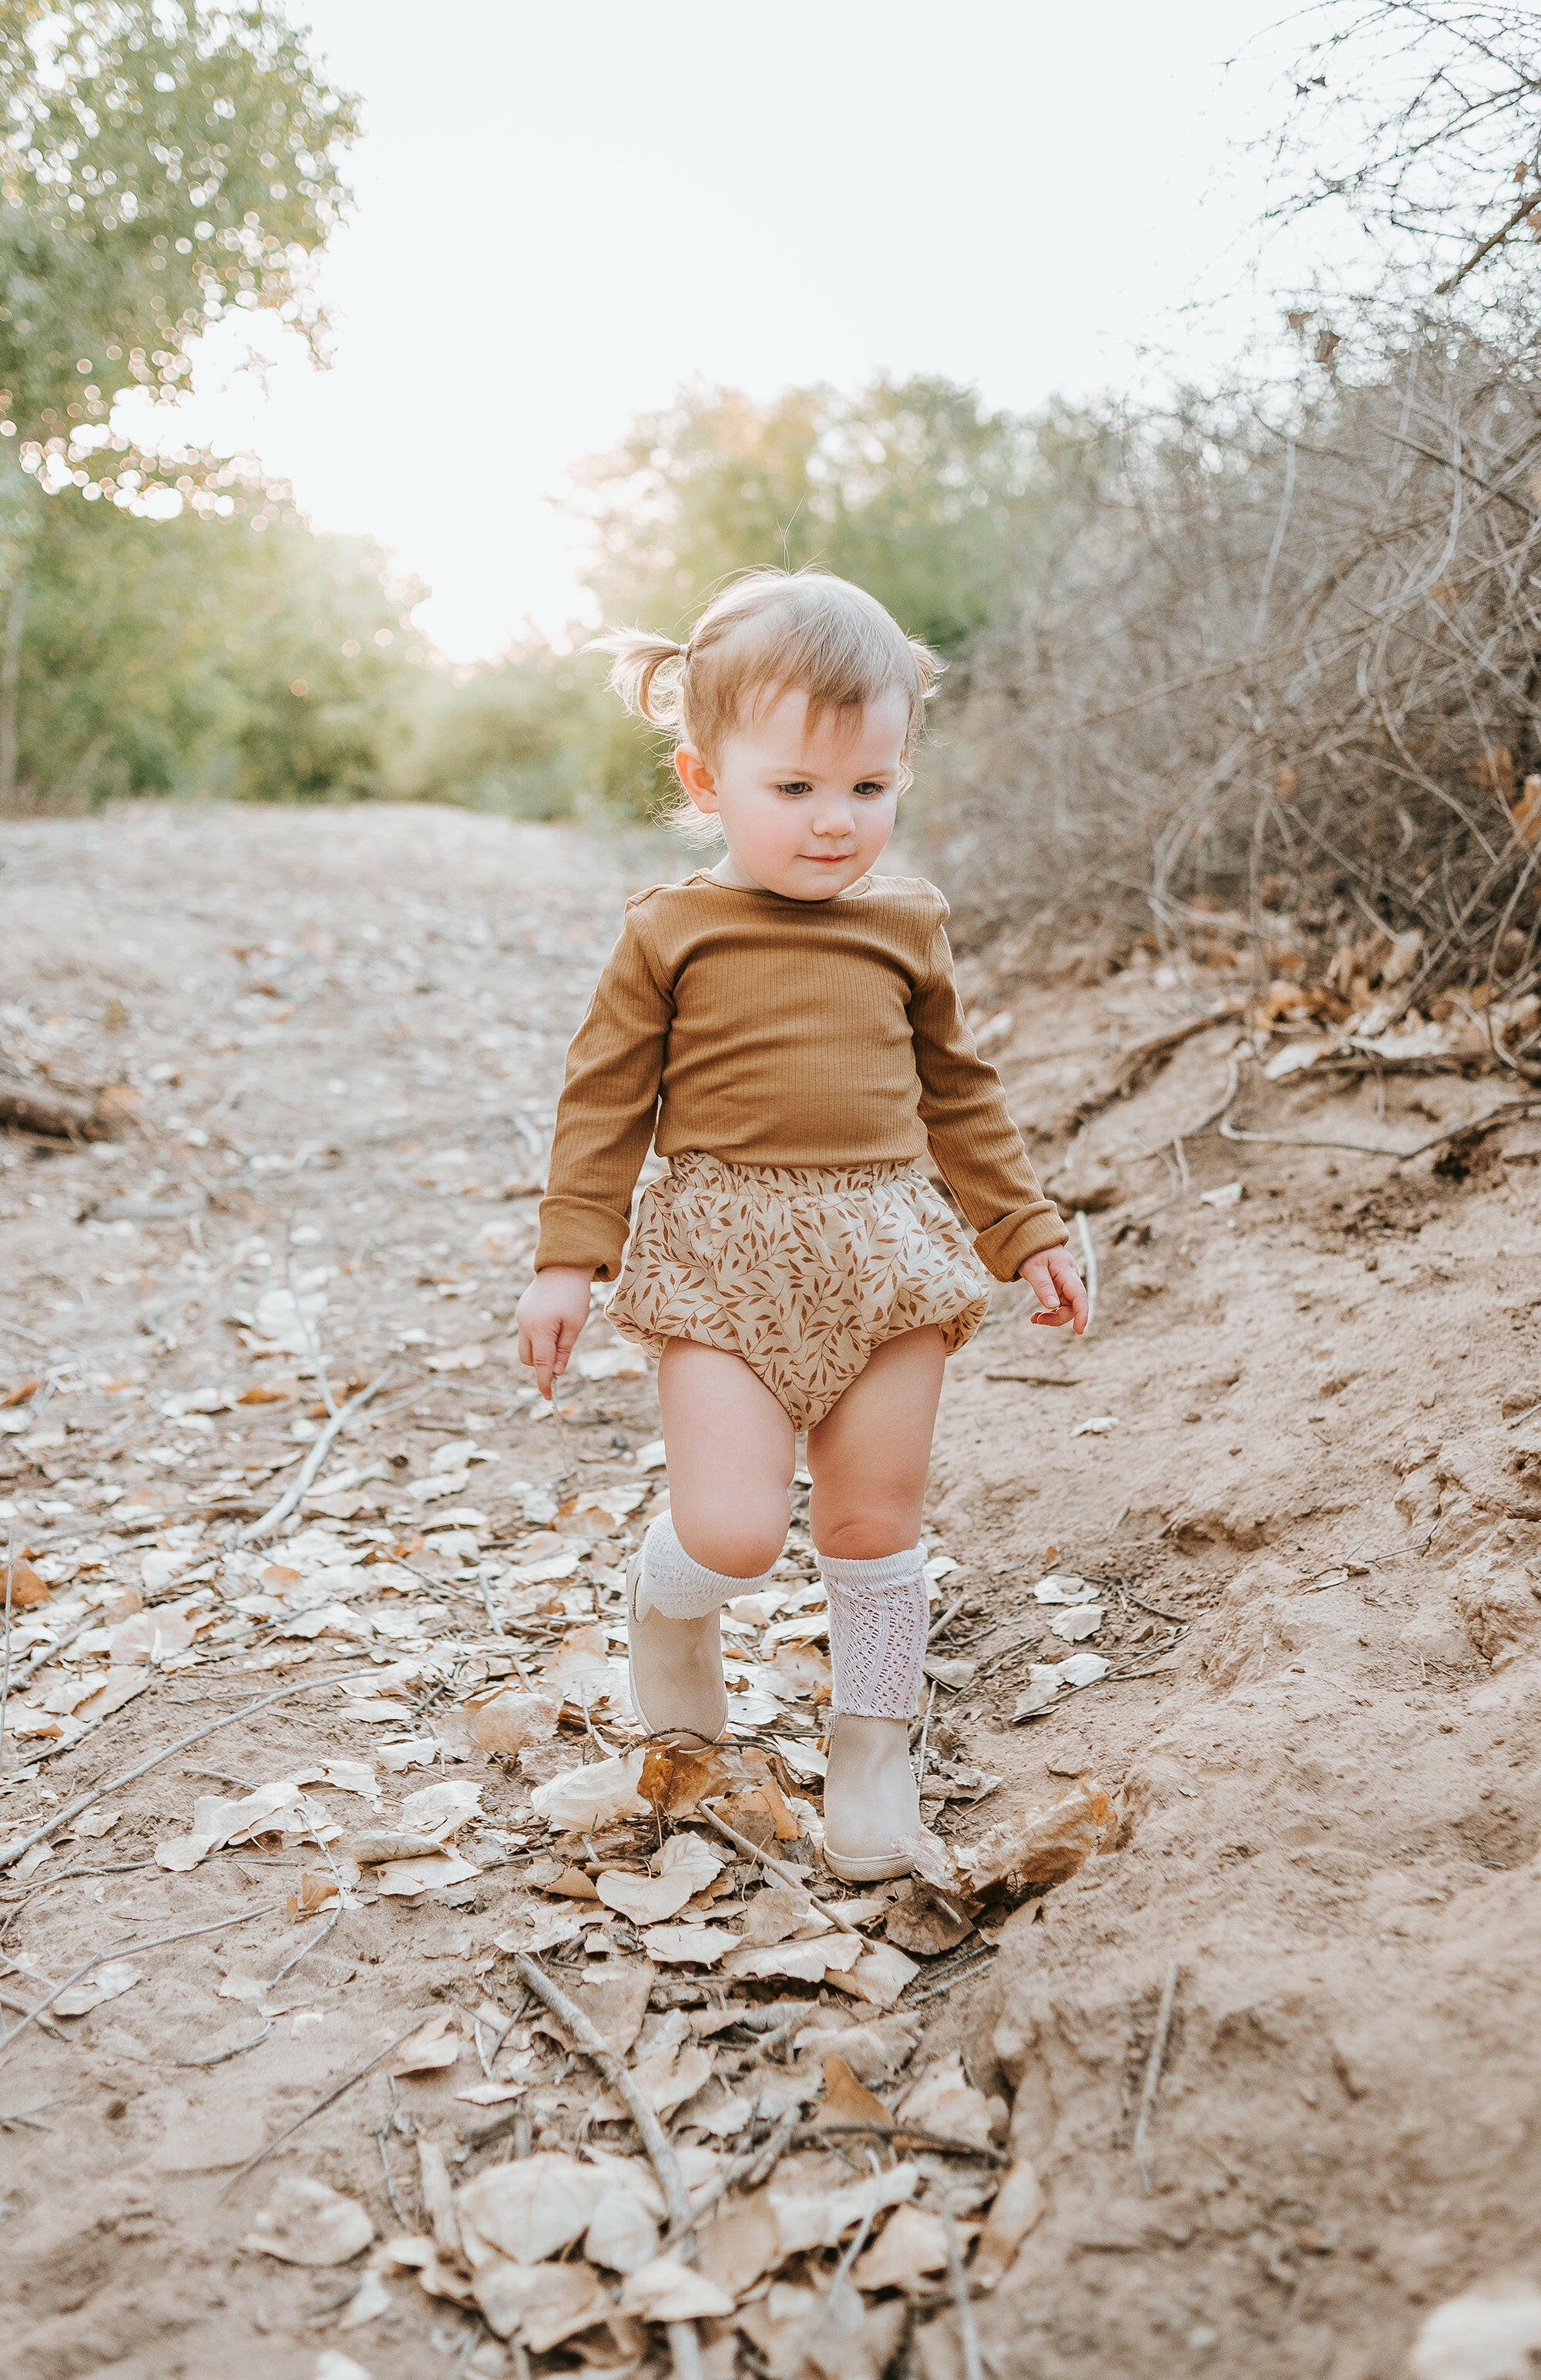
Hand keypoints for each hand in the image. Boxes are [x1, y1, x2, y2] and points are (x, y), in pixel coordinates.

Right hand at [516, 1266, 593, 1397]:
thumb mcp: (575, 1325)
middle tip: (561, 1359)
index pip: (541, 1363)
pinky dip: (538, 1338)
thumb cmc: (573, 1296)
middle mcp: (525, 1325)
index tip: (548, 1396)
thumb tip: (556, 1371)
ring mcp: (521, 1317)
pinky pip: (526, 1333)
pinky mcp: (522, 1311)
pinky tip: (552, 1324)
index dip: (544, 1381)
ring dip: (539, 1351)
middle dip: (542, 1365)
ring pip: (526, 1347)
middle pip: (529, 1359)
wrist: (563, 1266)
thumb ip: (564, 1350)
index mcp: (540, 1329)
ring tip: (559, 1337)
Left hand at [1019, 1246, 1088, 1332]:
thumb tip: (1053, 1306)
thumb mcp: (1033, 1268)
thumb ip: (1043, 1286)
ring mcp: (1067, 1285)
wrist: (1034, 1242)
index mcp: (1067, 1271)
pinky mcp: (1062, 1289)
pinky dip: (1050, 1312)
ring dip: (1052, 1317)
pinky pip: (1060, 1305)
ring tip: (1034, 1318)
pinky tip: (1037, 1316)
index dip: (1082, 1314)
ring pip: (1066, 1308)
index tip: (1079, 1331)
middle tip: (1036, 1319)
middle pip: (1073, 1306)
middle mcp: (1071, 1279)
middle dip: (1057, 1318)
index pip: (1079, 1295)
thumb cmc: (1033, 1253)